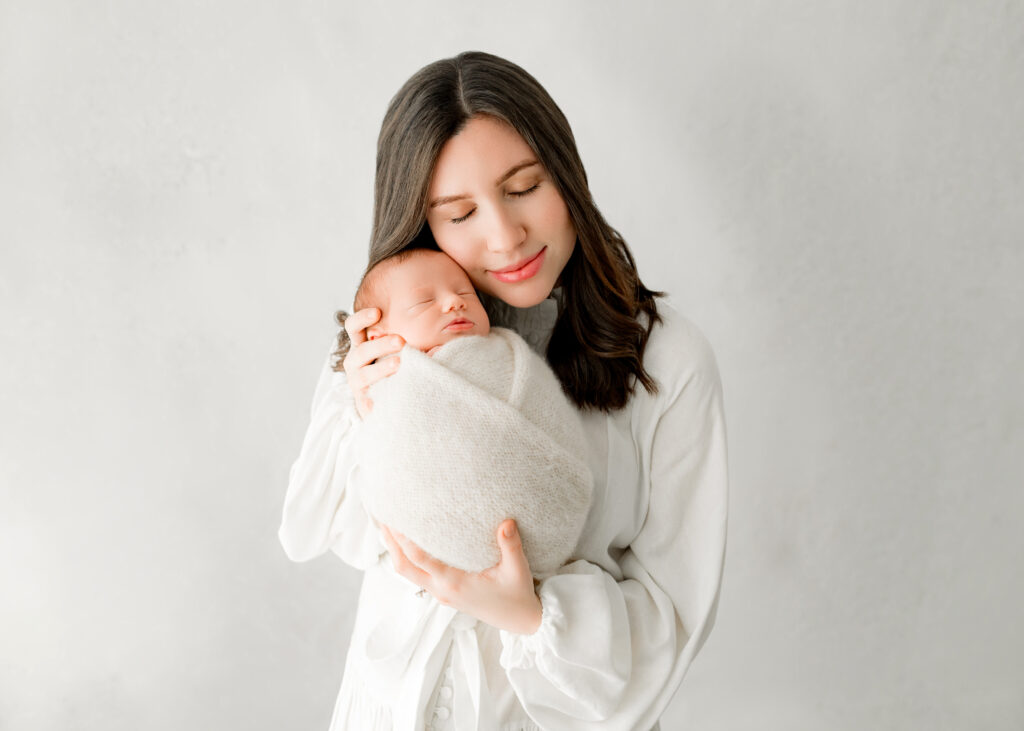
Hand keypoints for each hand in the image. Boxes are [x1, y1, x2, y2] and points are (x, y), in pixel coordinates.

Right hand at [341, 307, 404, 418]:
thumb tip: (439, 347)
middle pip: (361, 350)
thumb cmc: (397, 370)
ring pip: (364, 375)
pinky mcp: (362, 402)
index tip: (377, 312)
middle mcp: (355, 362)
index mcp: (361, 345)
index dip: (361, 318)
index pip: (353, 327)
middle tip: (400, 341)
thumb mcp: (402, 354)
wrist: (389, 403)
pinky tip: (392, 390)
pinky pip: (367, 398)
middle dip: (381, 345)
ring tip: (399, 363)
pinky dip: (378, 394)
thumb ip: (414, 346)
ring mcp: (357, 382)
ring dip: (381, 368)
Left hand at [380, 519, 542, 634]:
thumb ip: (511, 546)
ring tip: (388, 527)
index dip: (405, 540)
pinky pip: (417, 576)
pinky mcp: (445, 594)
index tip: (395, 519)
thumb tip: (506, 522)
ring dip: (395, 551)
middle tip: (382, 518)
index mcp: (454, 583)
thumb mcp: (518, 570)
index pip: (421, 559)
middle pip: (404, 567)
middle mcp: (442, 590)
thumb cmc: (518, 596)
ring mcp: (441, 594)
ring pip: (408, 573)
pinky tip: (408, 544)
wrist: (520, 622)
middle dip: (391, 544)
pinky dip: (407, 559)